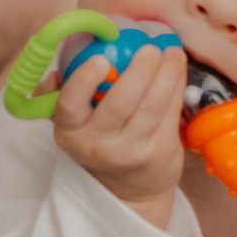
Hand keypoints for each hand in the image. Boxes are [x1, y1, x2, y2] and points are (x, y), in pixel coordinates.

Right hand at [51, 43, 187, 224]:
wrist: (129, 187)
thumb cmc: (99, 139)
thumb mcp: (72, 123)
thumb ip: (61, 93)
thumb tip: (58, 69)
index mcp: (70, 131)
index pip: (70, 105)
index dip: (84, 80)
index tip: (101, 59)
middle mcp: (98, 144)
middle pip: (120, 103)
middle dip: (139, 70)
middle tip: (148, 49)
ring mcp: (131, 151)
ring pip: (151, 105)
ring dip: (166, 73)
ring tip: (171, 53)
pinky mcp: (159, 151)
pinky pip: (170, 111)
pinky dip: (176, 85)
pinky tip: (177, 67)